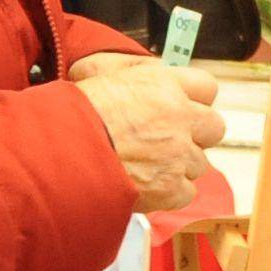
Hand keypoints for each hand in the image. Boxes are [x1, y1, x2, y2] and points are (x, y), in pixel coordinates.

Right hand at [69, 53, 225, 211]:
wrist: (57, 155)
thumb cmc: (70, 114)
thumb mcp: (98, 75)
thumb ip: (133, 78)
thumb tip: (145, 78)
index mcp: (163, 84)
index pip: (207, 87)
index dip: (195, 101)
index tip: (182, 110)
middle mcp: (179, 116)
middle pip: (214, 127)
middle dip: (196, 136)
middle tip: (168, 142)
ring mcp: (178, 154)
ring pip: (199, 164)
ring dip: (179, 167)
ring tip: (145, 167)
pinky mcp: (171, 188)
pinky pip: (186, 193)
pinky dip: (169, 194)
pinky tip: (144, 187)